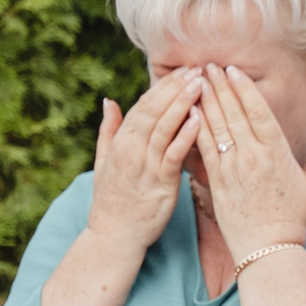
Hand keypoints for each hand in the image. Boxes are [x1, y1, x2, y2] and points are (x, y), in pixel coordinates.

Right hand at [84, 70, 205, 254]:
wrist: (115, 236)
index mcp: (120, 142)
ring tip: (201, 85)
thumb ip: (108, 130)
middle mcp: (131, 150)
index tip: (183, 70)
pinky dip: (186, 136)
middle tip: (197, 69)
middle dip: (176, 88)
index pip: (143, 106)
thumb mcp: (103, 161)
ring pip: (165, 128)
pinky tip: (201, 120)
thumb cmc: (112, 199)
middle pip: (154, 111)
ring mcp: (145, 166)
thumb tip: (109, 101)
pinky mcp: (161, 184)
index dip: (163, 86)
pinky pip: (174, 155)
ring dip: (183, 104)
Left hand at [192, 65, 305, 261]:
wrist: (268, 251)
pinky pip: (203, 148)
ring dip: (205, 100)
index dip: (243, 88)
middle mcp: (253, 157)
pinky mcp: (216, 182)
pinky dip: (196, 127)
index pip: (258, 112)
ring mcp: (232, 169)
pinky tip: (189, 111)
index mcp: (277, 153)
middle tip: (208, 65)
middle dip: (219, 86)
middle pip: (233, 112)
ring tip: (195, 80)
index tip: (232, 70)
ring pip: (216, 126)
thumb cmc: (294, 219)